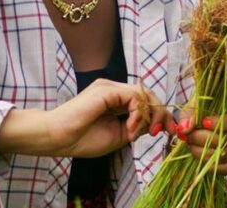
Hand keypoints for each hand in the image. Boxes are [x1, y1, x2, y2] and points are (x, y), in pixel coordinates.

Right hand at [0, 79, 170, 157]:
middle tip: (162, 131)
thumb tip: (154, 123)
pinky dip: (137, 113)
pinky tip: (130, 127)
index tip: (169, 130)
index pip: (146, 100)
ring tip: (135, 133)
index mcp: (115, 100)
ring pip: (143, 94)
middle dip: (160, 113)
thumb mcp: (119, 135)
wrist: (58, 139)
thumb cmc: (82, 139)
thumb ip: (137, 127)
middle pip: (148, 95)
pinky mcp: (106, 90)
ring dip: (147, 116)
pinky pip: (133, 96)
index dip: (160, 114)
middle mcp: (114, 90)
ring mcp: (110, 87)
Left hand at [177, 99, 226, 175]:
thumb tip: (184, 128)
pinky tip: (199, 157)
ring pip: (226, 154)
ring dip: (203, 152)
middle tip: (188, 137)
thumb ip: (191, 114)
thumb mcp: (200, 107)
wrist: (221, 127)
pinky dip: (209, 165)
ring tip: (191, 145)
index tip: (203, 123)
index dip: (220, 122)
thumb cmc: (210, 112)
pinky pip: (226, 168)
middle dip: (204, 139)